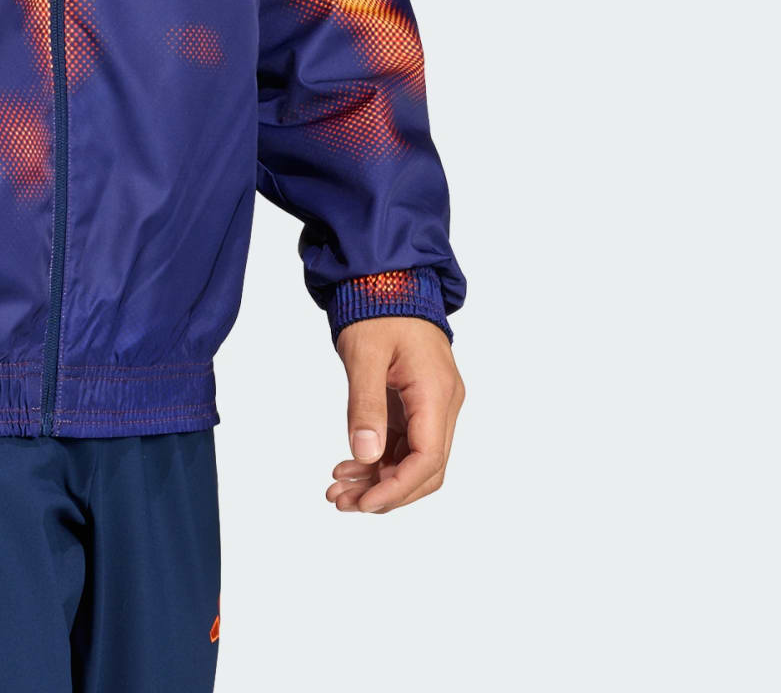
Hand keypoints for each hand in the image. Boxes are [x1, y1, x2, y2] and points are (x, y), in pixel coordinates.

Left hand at [327, 318, 462, 514]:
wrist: (387, 277)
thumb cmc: (377, 307)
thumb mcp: (364, 354)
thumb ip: (365, 405)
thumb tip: (364, 454)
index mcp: (436, 393)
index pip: (428, 460)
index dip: (396, 489)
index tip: (363, 503)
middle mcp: (443, 404)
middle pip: (425, 469)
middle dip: (385, 491)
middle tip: (342, 502)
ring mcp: (432, 404)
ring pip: (413, 459)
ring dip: (378, 478)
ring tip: (337, 489)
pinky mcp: (417, 401)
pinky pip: (405, 442)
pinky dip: (379, 458)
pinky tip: (349, 464)